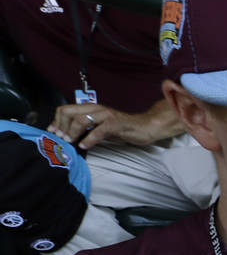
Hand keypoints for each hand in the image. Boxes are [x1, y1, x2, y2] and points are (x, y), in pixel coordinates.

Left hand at [48, 103, 174, 149]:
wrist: (146, 127)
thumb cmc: (124, 128)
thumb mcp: (101, 127)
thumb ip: (87, 128)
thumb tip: (70, 135)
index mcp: (91, 108)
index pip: (66, 109)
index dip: (56, 121)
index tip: (53, 132)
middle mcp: (96, 108)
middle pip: (69, 112)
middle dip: (61, 126)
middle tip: (61, 139)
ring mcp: (106, 115)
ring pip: (81, 120)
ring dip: (73, 132)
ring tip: (71, 142)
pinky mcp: (116, 124)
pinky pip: (98, 131)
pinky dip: (89, 140)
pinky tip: (85, 146)